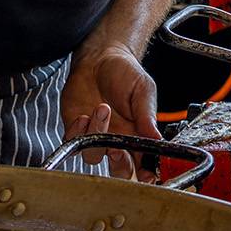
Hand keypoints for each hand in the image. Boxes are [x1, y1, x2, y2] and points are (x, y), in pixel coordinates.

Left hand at [61, 44, 157, 180]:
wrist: (100, 58)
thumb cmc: (124, 72)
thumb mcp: (143, 90)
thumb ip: (147, 115)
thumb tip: (157, 139)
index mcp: (138, 133)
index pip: (144, 161)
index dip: (145, 172)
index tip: (146, 173)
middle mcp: (118, 140)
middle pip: (120, 170)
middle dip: (119, 165)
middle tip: (118, 149)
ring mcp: (96, 136)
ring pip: (94, 157)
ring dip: (98, 135)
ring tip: (102, 109)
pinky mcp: (75, 129)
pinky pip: (73, 143)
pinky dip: (78, 132)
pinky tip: (84, 115)